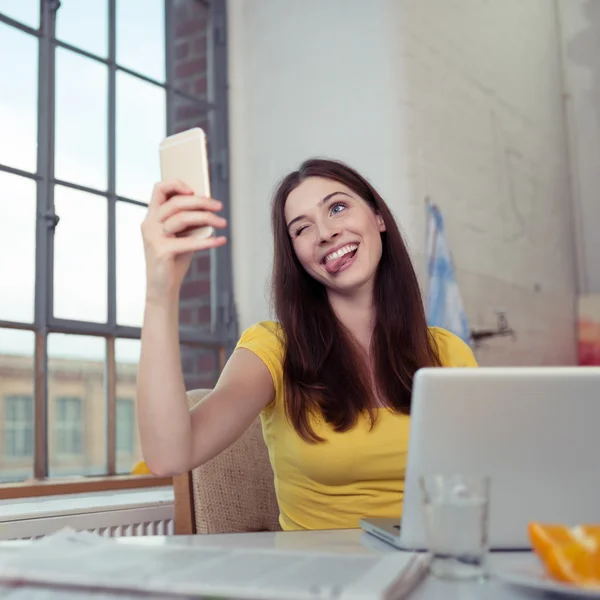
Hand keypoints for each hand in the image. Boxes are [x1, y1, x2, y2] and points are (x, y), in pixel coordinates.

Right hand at [141, 180, 226, 301]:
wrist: (163, 288)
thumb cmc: (174, 260)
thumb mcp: (182, 236)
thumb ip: (190, 221)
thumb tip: (209, 207)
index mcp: (152, 217)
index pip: (159, 190)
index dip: (176, 184)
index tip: (194, 190)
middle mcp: (149, 224)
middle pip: (176, 202)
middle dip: (201, 202)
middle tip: (219, 206)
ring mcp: (153, 237)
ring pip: (182, 218)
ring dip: (207, 218)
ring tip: (223, 223)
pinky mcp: (161, 252)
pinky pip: (189, 242)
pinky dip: (208, 241)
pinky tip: (221, 240)